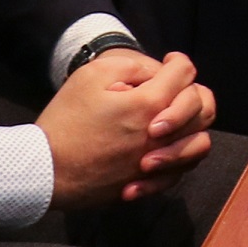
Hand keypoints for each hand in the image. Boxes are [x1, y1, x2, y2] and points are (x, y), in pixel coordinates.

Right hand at [41, 48, 211, 209]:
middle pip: (204, 106)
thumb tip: (158, 72)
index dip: (179, 61)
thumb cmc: (65, 121)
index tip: (170, 61)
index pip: (185, 73)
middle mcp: (162, 136)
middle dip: (192, 91)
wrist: (43, 171)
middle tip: (172, 90)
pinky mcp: (147, 185)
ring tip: (172, 121)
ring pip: (201, 142)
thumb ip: (132, 67)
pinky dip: (177, 159)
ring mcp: (157, 164)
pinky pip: (180, 172)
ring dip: (192, 127)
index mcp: (149, 104)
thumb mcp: (91, 77)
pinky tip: (158, 151)